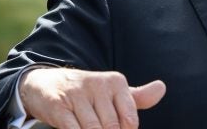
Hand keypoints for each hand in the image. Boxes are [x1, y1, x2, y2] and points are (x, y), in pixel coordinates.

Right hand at [19, 67, 165, 128]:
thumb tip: (162, 88)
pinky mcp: (58, 105)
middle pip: (111, 127)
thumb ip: (137, 97)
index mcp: (115, 82)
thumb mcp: (111, 91)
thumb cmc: (85, 93)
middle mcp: (97, 84)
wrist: (44, 83)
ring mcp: (76, 94)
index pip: (129, 119)